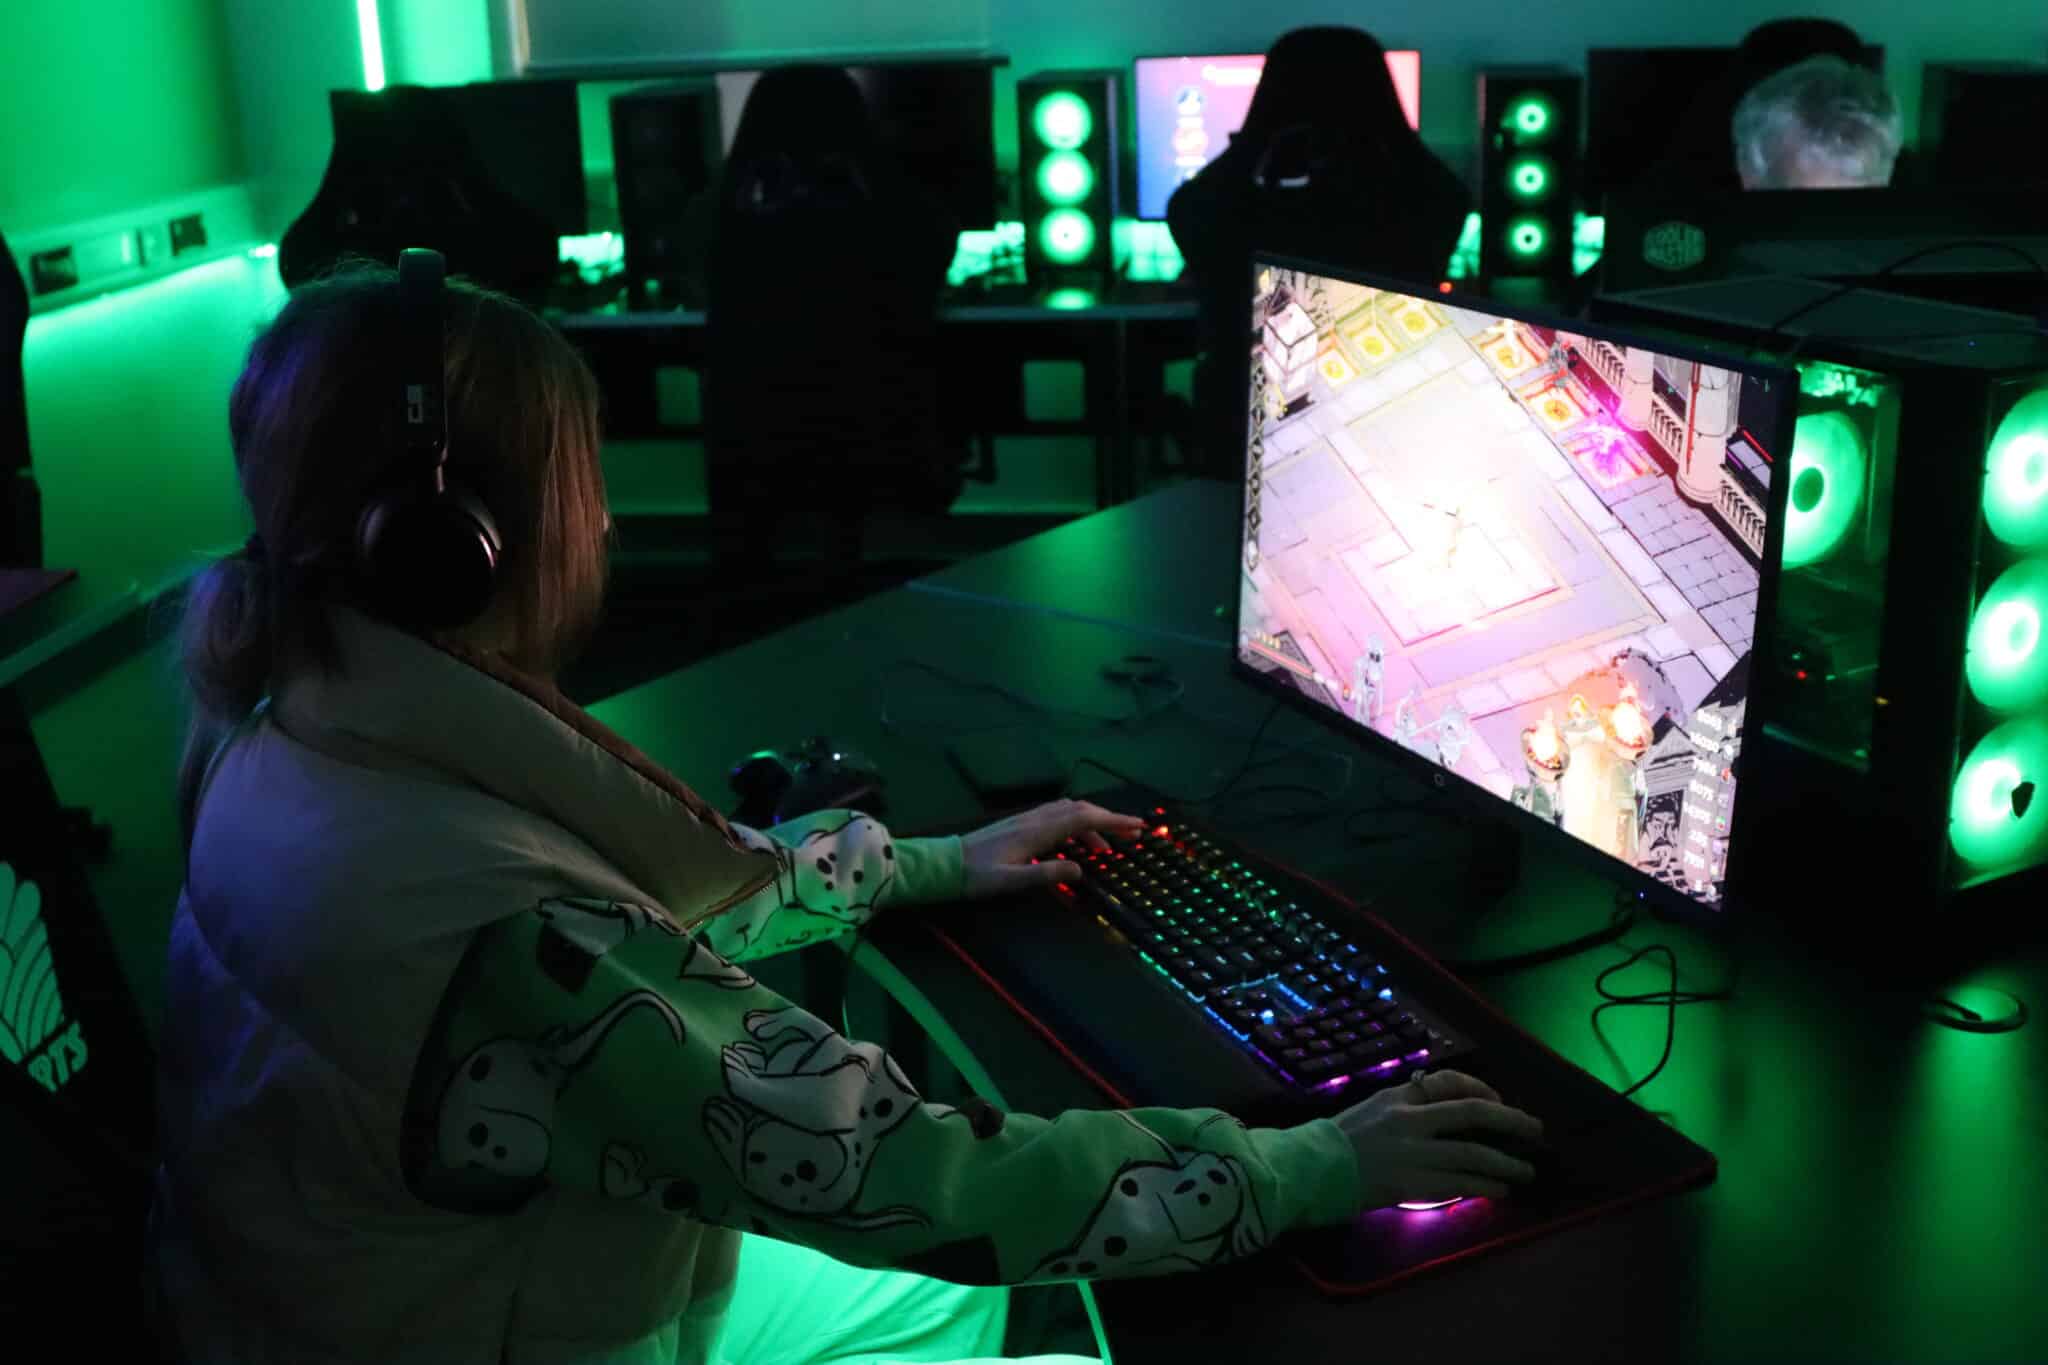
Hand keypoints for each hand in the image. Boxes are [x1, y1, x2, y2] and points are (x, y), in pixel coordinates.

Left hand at [959, 799, 1149, 899]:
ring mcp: (1027, 819)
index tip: (1138, 826)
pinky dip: (1075, 825)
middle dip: (1109, 819)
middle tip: (1133, 833)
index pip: (1084, 818)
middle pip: (1081, 810)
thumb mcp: (1011, 881)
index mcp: (1037, 831)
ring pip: (1069, 812)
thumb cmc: (976, 876)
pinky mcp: (1020, 824)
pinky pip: (1057, 817)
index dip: (1113, 821)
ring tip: (1107, 848)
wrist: (945, 864)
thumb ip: (1045, 874)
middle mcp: (1035, 819)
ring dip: (1092, 823)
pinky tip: (1076, 844)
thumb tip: (1080, 869)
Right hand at [1331, 1069, 1543, 1208]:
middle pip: (1473, 1113)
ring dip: (1506, 1162)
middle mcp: (1410, 1120)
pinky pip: (1460, 1184)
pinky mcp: (1412, 1184)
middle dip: (1511, 1120)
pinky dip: (1485, 1186)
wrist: (1308, 1169)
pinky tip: (1501, 1190)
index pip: (1450, 1082)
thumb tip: (1444, 1114)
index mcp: (1398, 1097)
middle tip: (1536, 1129)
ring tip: (1526, 1170)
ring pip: (1473, 1153)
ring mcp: (1413, 1153)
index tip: (1499, 1101)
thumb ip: (1406, 1109)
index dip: (1482, 1089)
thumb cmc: (1336, 1141)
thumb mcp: (1372, 1109)